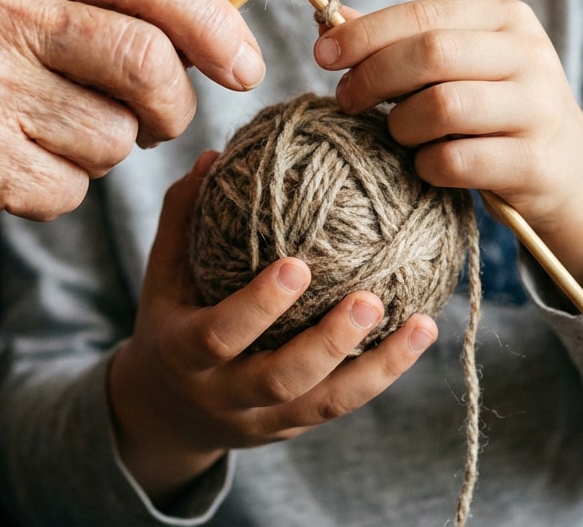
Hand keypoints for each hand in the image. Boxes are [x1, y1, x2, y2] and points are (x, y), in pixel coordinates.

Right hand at [0, 0, 264, 255]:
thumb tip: (210, 32)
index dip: (211, 19)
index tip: (243, 62)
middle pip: (146, 58)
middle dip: (174, 103)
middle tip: (161, 120)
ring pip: (116, 135)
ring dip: (104, 152)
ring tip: (45, 137)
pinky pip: (70, 188)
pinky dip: (57, 190)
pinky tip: (6, 170)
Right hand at [109, 153, 435, 504]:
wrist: (168, 413)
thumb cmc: (169, 320)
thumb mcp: (162, 274)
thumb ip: (182, 217)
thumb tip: (213, 155)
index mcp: (184, 353)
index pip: (220, 335)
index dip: (258, 306)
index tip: (297, 265)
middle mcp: (224, 394)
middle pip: (280, 380)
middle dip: (327, 344)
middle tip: (370, 300)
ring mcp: (263, 420)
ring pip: (324, 404)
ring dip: (377, 368)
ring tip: (420, 324)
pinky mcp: (295, 428)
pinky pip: (343, 405)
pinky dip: (384, 373)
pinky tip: (420, 334)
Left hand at [314, 0, 582, 297]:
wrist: (568, 170)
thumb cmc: (493, 107)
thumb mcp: (460, 62)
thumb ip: (401, 39)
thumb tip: (330, 19)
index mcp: (504, 18)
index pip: (423, 14)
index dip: (365, 34)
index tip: (322, 54)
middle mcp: (528, 55)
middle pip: (429, 54)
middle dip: (373, 77)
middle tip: (346, 99)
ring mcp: (537, 109)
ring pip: (441, 107)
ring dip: (400, 125)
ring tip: (398, 133)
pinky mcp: (534, 162)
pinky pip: (455, 161)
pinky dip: (426, 165)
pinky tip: (426, 164)